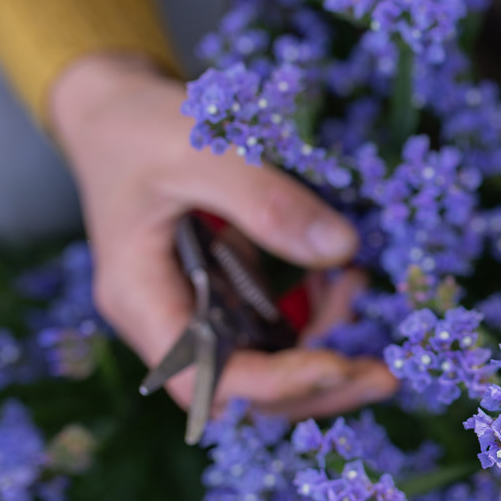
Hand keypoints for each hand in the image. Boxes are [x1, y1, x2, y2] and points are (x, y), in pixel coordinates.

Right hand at [49, 53, 397, 418]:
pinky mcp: (224, 296)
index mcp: (140, 298)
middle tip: (385, 374)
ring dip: (323, 350)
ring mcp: (196, 312)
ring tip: (363, 297)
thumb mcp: (200, 152)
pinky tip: (345, 282)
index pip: (205, 377)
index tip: (340, 364)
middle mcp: (165, 321)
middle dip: (317, 386)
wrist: (115, 111)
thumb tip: (341, 250)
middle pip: (244, 389)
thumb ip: (266, 201)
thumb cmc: (141, 128)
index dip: (275, 383)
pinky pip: (274, 329)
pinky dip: (316, 317)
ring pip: (266, 364)